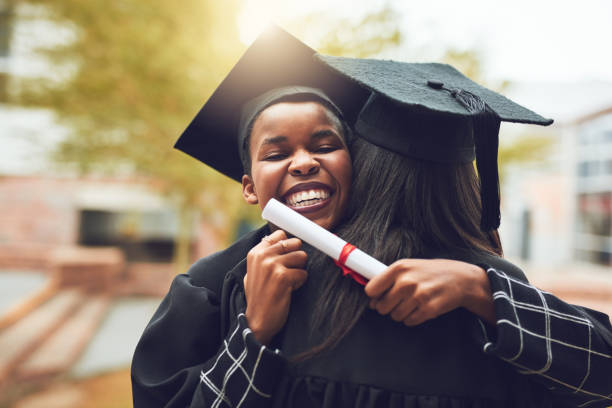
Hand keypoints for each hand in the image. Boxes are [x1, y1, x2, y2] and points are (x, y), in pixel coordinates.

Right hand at [243, 229, 307, 344]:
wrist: (256, 321)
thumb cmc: (258, 297)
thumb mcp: (254, 272)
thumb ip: (265, 255)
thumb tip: (281, 241)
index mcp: (255, 253)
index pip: (280, 235)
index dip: (288, 246)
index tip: (287, 258)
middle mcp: (263, 256)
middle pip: (294, 243)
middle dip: (296, 258)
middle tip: (288, 272)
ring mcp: (272, 265)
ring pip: (302, 257)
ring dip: (299, 271)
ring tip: (288, 282)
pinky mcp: (283, 277)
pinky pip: (304, 273)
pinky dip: (300, 283)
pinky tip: (289, 291)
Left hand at [364, 258, 494, 325]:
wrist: (461, 279)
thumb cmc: (431, 272)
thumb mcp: (409, 266)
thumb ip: (389, 279)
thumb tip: (372, 300)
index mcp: (399, 268)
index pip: (371, 290)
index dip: (374, 296)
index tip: (381, 296)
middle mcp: (407, 281)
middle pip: (381, 306)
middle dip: (388, 307)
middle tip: (400, 301)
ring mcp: (418, 296)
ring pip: (395, 316)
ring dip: (401, 313)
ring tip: (412, 303)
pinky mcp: (428, 309)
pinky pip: (409, 322)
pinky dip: (412, 318)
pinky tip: (420, 308)